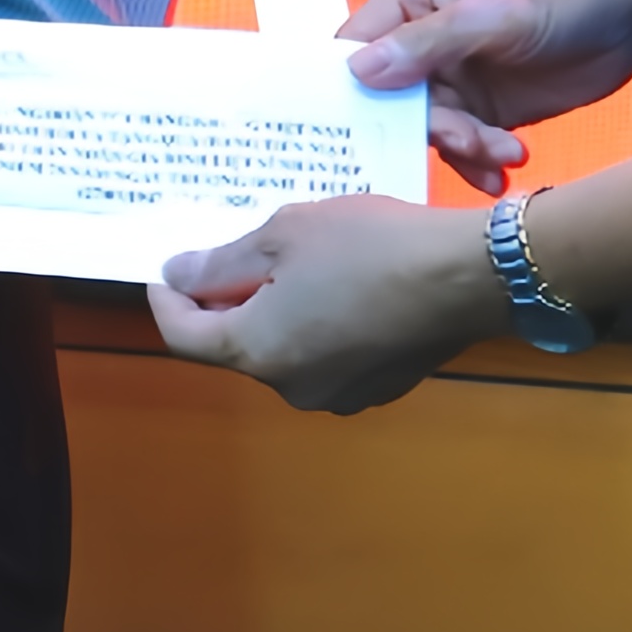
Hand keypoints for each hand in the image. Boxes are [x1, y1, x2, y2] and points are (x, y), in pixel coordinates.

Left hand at [146, 192, 505, 413]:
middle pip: (237, 346)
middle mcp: (293, 388)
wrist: (467, 275)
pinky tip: (340, 286)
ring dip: (276, 313)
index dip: (166, 303)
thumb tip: (178, 275)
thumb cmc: (366, 246)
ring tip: (295, 264)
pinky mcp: (380, 387)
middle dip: (228, 302)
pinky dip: (318, 326)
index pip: (185, 338)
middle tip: (238, 253)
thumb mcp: (283, 236)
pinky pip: (327, 357)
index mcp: (259, 353)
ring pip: (285, 351)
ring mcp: (341, 395)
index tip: (164, 271)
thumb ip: (222, 263)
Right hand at [340, 0, 631, 190]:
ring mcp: (456, 74)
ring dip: (461, 147)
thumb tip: (358, 74)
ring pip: (430, 127)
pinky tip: (503, 168)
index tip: (359, 129)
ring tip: (505, 153)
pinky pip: (463, 143)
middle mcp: (424, 35)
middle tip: (468, 140)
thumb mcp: (495, 15)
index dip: (352, 87)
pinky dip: (478, 160)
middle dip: (428, 126)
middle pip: (391, 97)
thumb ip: (427, 44)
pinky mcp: (488, 107)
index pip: (358, 44)